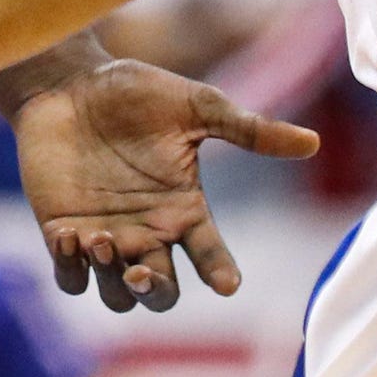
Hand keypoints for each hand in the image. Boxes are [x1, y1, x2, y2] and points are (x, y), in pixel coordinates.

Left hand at [12, 57, 320, 311]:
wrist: (66, 82)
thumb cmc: (132, 91)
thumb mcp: (196, 106)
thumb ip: (248, 130)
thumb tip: (313, 141)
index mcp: (184, 209)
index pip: (210, 255)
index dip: (220, 272)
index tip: (227, 283)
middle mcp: (147, 232)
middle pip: (161, 292)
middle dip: (156, 290)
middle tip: (143, 268)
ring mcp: (106, 236)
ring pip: (117, 294)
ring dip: (113, 279)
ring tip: (100, 239)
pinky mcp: (63, 234)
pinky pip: (71, 278)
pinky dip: (72, 270)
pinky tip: (70, 236)